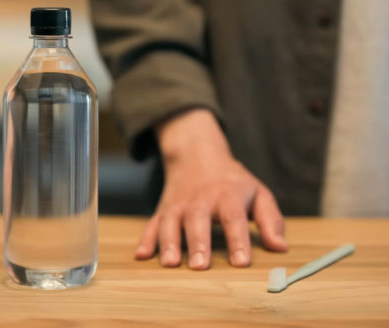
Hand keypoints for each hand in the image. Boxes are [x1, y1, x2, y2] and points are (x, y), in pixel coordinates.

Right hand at [135, 109, 287, 268]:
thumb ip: (270, 220)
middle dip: (198, 243)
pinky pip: (151, 225)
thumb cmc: (232, 183)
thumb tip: (280, 248)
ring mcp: (178, 205)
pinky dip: (145, 240)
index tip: (241, 262)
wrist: (197, 155)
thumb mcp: (258, 194)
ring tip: (170, 264)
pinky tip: (141, 256)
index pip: (233, 218)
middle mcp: (200, 200)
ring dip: (168, 242)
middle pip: (197, 220)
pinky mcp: (162, 210)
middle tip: (200, 266)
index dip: (237, 240)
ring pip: (170, 222)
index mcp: (227, 195)